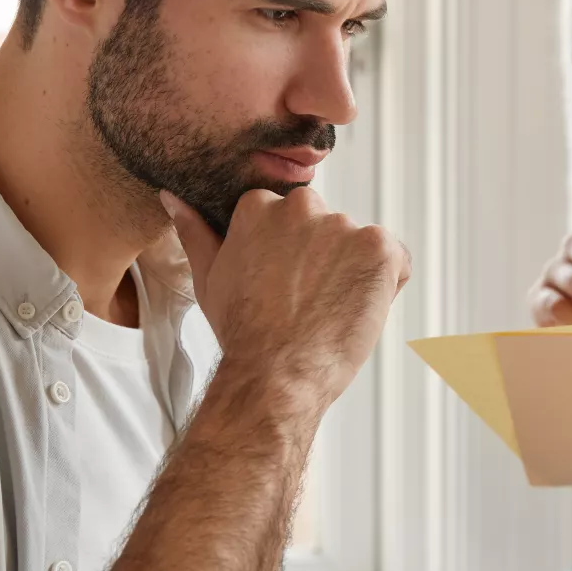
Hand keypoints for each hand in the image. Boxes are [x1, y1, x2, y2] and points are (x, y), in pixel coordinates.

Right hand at [164, 187, 408, 409]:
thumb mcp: (210, 278)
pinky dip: (387, 285)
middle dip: (324, 259)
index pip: (290, 219)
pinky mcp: (380, 248)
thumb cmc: (243, 333)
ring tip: (330, 312)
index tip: (284, 286)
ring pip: (361, 247)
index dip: (292, 257)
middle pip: (327, 227)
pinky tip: (359, 310)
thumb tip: (174, 197)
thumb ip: (195, 231)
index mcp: (260, 206)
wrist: (277, 373)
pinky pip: (396, 261)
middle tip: (307, 302)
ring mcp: (344, 225)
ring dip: (355, 274)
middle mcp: (303, 206)